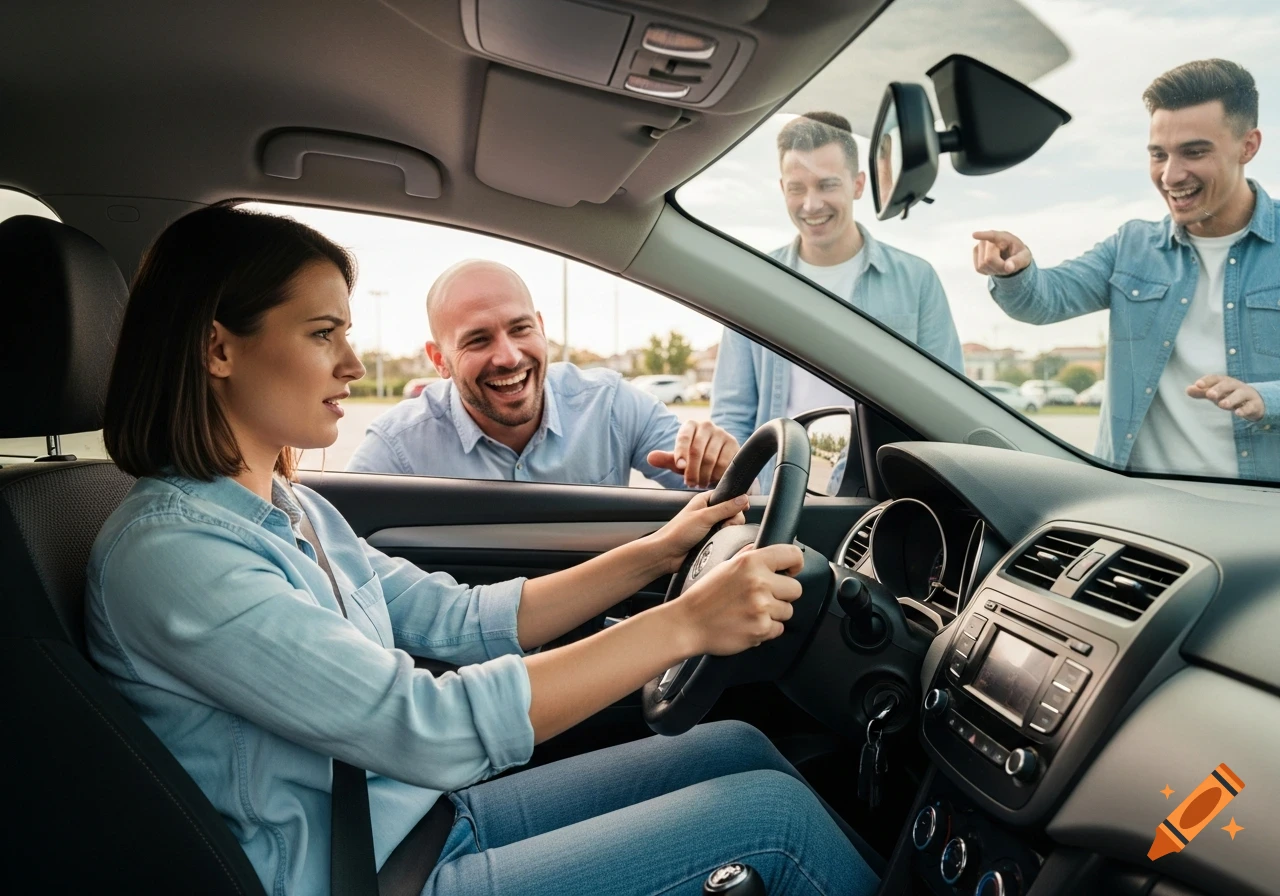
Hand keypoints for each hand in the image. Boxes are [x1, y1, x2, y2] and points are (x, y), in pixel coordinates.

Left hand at [647, 420, 739, 487]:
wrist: (717, 460)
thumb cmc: (694, 460)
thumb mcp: (679, 461)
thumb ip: (665, 459)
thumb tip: (650, 458)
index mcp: (691, 426)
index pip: (684, 438)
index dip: (681, 453)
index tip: (679, 467)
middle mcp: (707, 426)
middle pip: (697, 450)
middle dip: (692, 470)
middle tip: (690, 483)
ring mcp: (722, 434)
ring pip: (710, 459)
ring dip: (704, 475)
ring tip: (700, 483)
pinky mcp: (734, 444)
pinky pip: (724, 463)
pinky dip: (717, 475)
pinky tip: (713, 480)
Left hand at [651, 491, 748, 574]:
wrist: (666, 554)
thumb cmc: (678, 532)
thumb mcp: (704, 516)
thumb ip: (725, 508)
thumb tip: (744, 499)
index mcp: (705, 501)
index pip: (728, 496)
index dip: (736, 502)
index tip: (743, 509)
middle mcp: (708, 512)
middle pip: (733, 513)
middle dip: (733, 520)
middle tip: (724, 525)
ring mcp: (710, 527)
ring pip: (731, 527)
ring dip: (729, 532)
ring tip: (718, 536)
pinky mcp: (711, 540)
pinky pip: (725, 538)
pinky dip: (725, 541)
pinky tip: (719, 543)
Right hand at [670, 543, 804, 655]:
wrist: (688, 623)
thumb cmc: (704, 596)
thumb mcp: (724, 566)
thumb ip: (748, 556)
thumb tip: (763, 548)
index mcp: (751, 562)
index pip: (792, 555)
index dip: (795, 564)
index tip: (792, 570)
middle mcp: (759, 582)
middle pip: (796, 589)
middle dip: (783, 594)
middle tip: (764, 597)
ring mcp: (761, 607)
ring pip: (788, 611)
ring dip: (774, 614)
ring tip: (751, 612)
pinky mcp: (761, 628)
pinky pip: (778, 629)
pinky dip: (766, 629)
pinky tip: (748, 624)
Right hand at [973, 230, 1032, 276]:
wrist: (1011, 256)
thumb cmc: (1018, 254)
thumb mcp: (1024, 258)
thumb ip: (1018, 262)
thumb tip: (1008, 267)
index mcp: (1003, 237)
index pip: (992, 235)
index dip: (983, 235)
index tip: (974, 235)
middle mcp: (988, 239)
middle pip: (989, 259)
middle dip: (998, 267)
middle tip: (1007, 266)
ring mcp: (979, 246)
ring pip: (982, 265)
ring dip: (993, 270)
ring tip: (1001, 265)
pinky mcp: (975, 254)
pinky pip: (979, 268)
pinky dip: (988, 271)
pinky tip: (994, 266)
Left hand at [1187, 374, 1266, 420]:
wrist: (1255, 401)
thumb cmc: (1229, 395)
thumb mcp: (1216, 394)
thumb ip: (1202, 392)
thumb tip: (1187, 389)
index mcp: (1224, 382)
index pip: (1215, 378)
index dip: (1207, 381)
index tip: (1198, 384)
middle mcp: (1235, 386)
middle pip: (1227, 385)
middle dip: (1218, 389)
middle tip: (1209, 394)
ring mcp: (1246, 395)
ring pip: (1239, 395)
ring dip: (1231, 399)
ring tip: (1222, 405)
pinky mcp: (1254, 405)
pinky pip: (1250, 406)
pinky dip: (1244, 409)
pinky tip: (1238, 413)